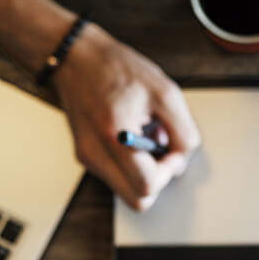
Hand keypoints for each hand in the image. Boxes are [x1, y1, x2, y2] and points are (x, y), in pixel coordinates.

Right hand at [52, 23, 200, 210]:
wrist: (76, 58)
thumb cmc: (116, 68)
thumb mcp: (164, 92)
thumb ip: (182, 131)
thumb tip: (182, 158)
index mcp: (115, 135)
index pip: (147, 186)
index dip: (168, 171)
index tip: (173, 150)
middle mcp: (95, 154)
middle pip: (136, 200)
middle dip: (156, 179)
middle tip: (161, 150)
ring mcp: (87, 158)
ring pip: (126, 190)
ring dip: (143, 171)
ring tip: (144, 138)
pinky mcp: (84, 156)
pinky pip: (115, 175)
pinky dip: (129, 164)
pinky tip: (132, 136)